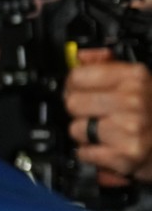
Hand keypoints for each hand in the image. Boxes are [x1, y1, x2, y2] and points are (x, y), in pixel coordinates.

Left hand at [65, 47, 151, 184]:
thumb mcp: (138, 81)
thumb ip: (107, 64)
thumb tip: (81, 56)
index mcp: (135, 77)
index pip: (77, 76)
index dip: (74, 85)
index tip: (80, 90)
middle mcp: (134, 100)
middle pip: (72, 103)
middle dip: (80, 111)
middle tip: (95, 114)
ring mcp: (131, 128)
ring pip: (76, 129)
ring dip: (86, 133)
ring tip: (106, 132)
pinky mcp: (127, 154)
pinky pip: (84, 152)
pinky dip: (91, 153)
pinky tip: (108, 147)